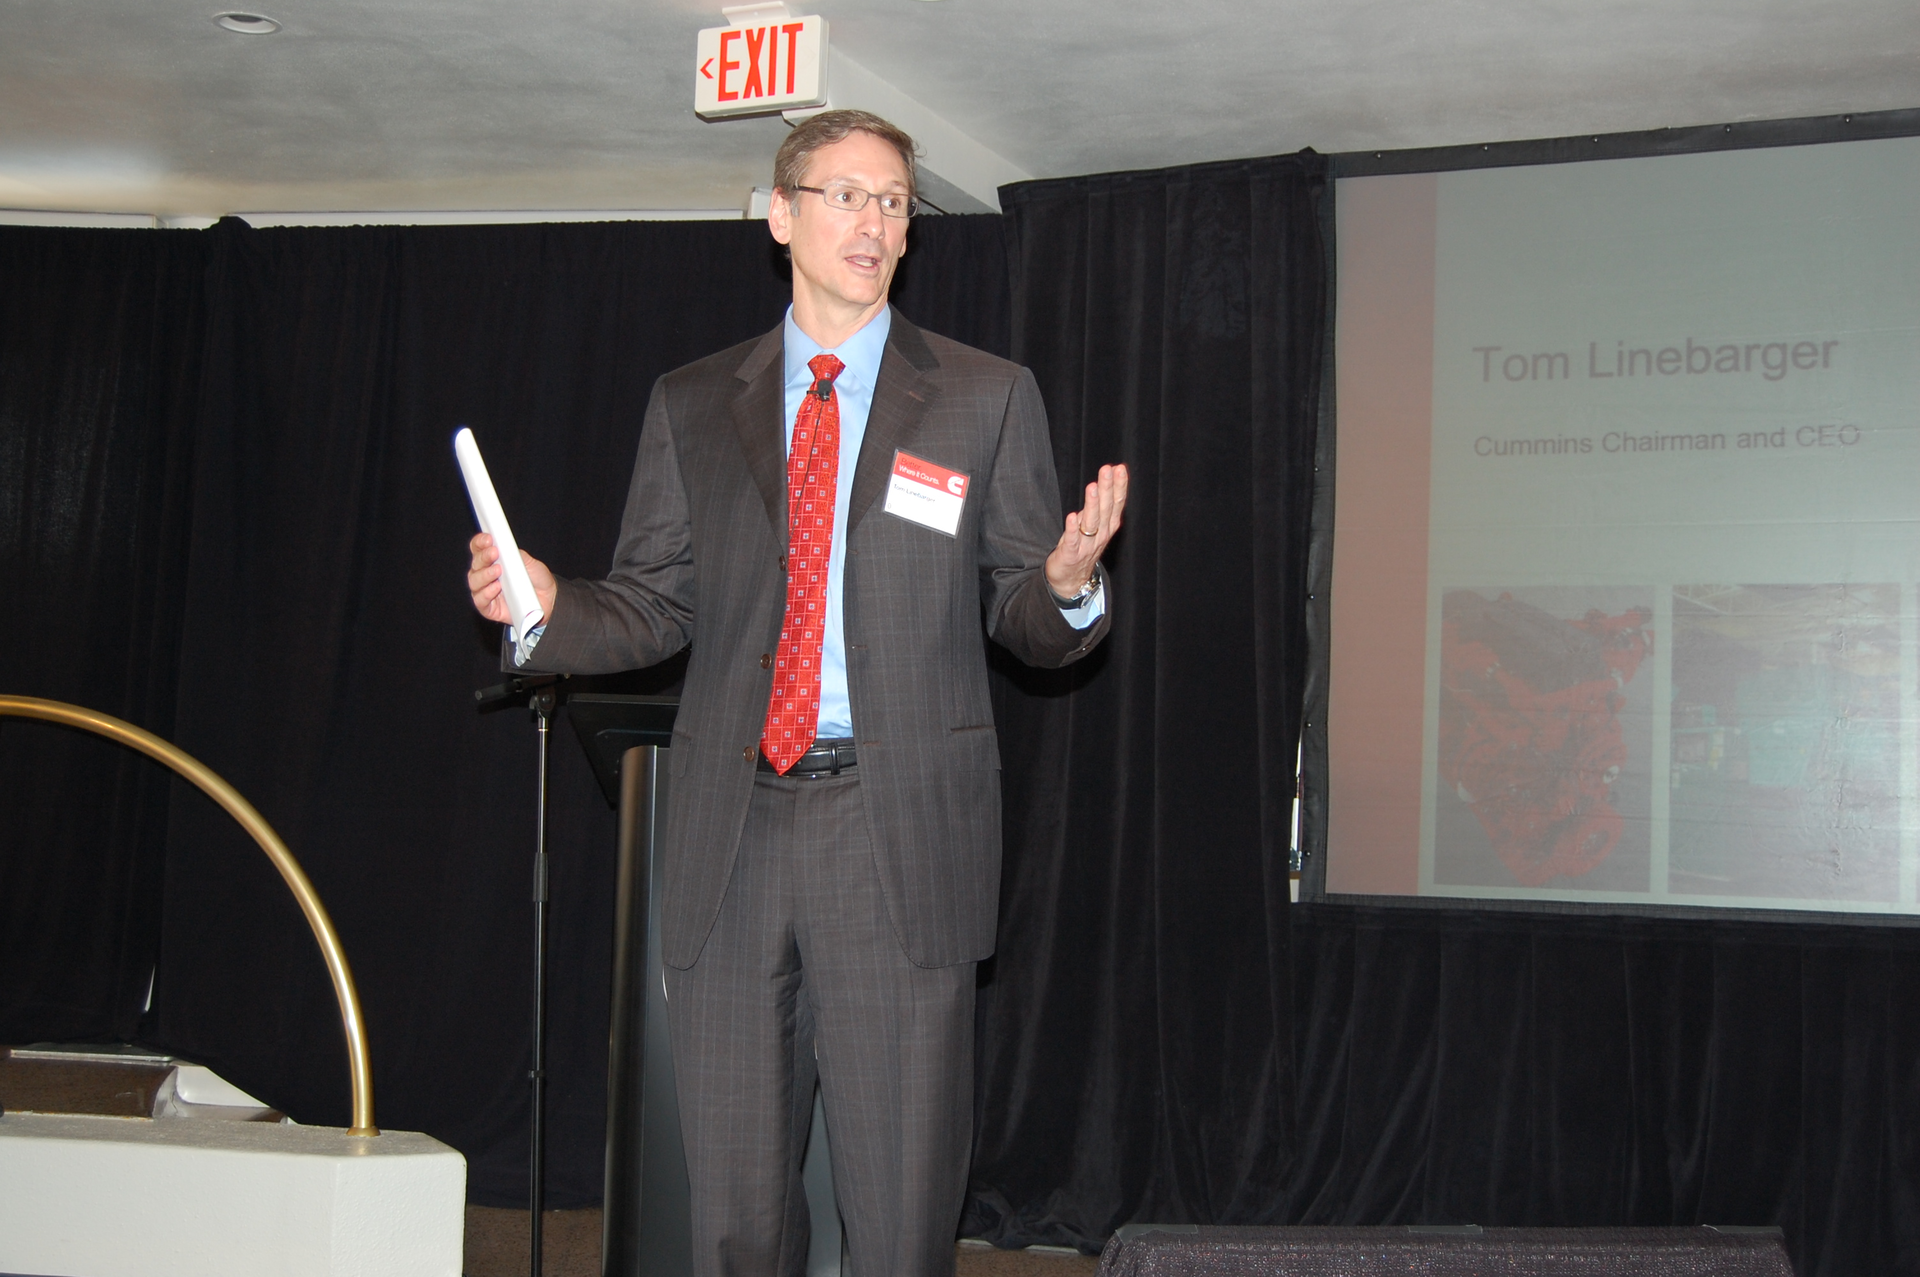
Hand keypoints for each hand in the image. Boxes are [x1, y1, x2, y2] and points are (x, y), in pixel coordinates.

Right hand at [467, 532, 557, 625]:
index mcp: (492, 561)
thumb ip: (515, 554)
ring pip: (474, 582)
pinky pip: (480, 601)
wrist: (548, 598)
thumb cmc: (536, 579)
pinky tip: (496, 588)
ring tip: (498, 571)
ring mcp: (485, 592)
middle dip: (483, 557)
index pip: (478, 549)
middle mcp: (485, 575)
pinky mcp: (489, 608)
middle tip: (494, 553)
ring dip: (484, 575)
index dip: (480, 542)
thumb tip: (504, 547)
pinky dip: (486, 593)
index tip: (488, 538)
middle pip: (475, 564)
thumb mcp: (529, 562)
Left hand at [1045, 463, 1127, 596]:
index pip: (1116, 503)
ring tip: (1092, 487)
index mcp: (1108, 526)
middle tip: (1108, 470)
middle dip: (1107, 489)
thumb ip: (1099, 506)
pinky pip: (1072, 540)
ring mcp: (1087, 545)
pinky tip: (1072, 516)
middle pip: (1105, 509)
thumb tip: (1103, 482)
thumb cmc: (1083, 547)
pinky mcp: (1071, 554)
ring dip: (1092, 505)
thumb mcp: (1095, 525)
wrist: (1072, 580)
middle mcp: (1101, 535)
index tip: (1119, 468)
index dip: (1118, 486)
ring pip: (1091, 523)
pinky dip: (1072, 529)